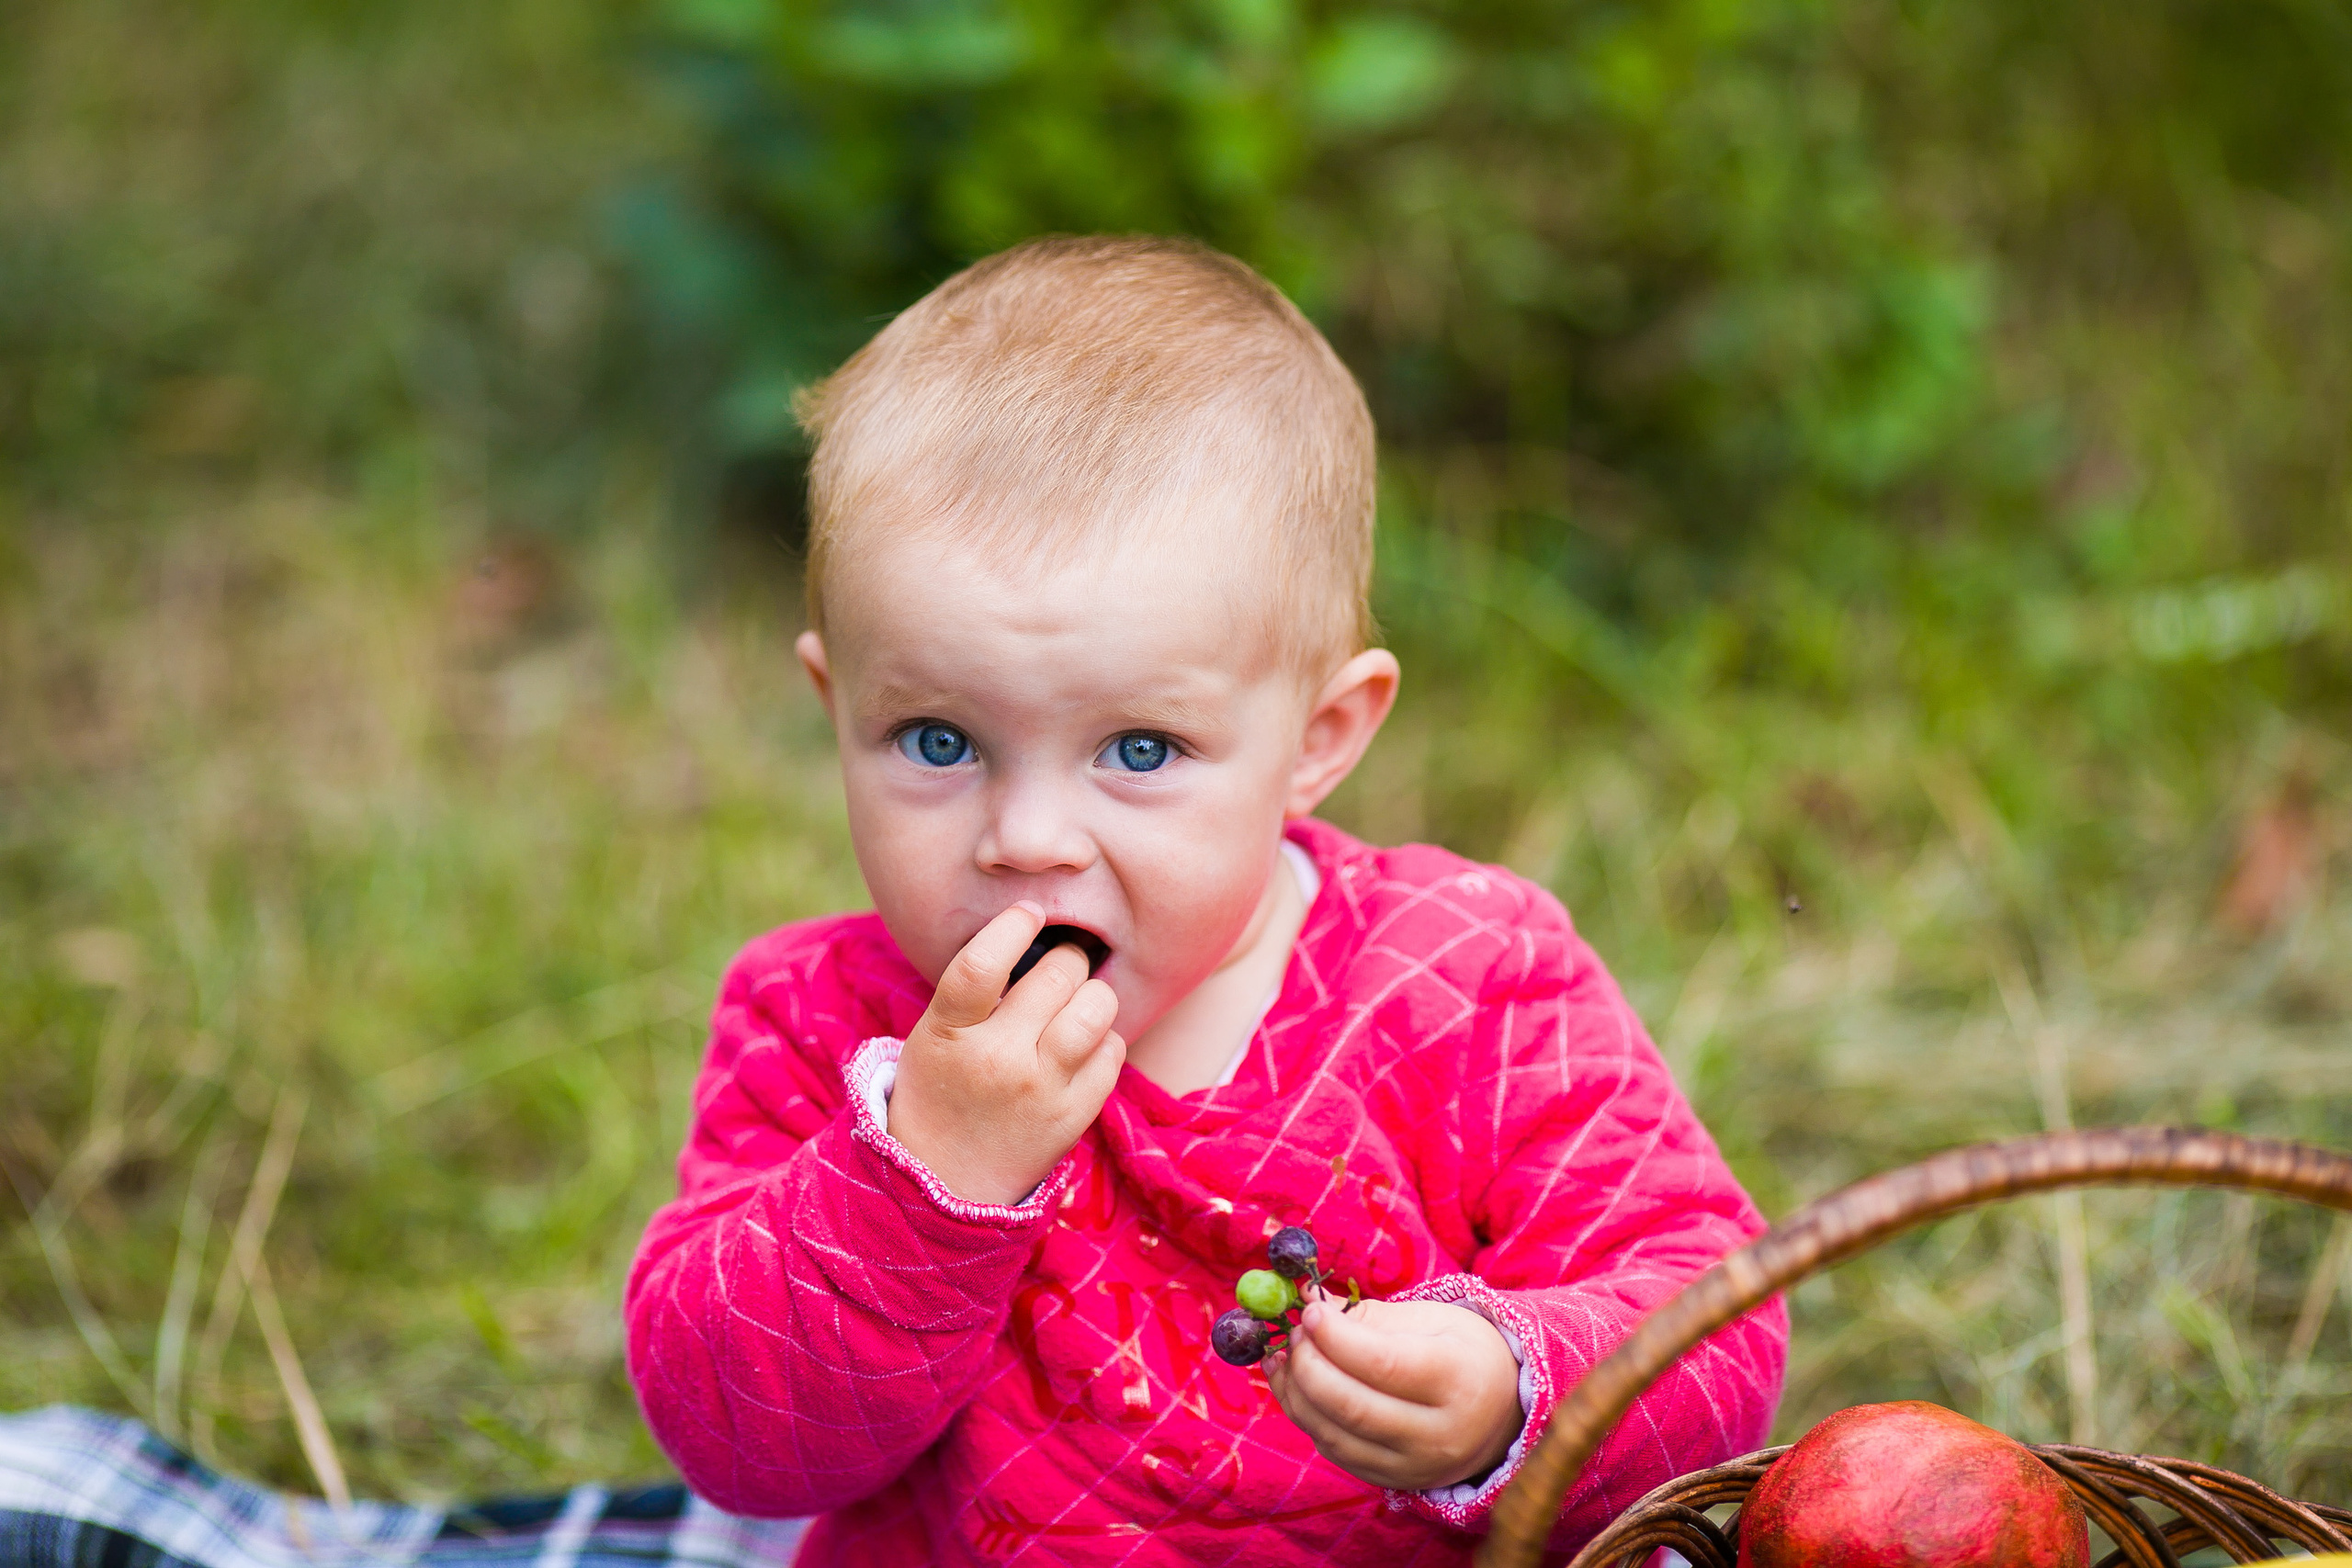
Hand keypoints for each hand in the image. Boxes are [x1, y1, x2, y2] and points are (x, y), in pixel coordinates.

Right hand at [887, 902, 1125, 1204]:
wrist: (944, 1181)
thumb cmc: (941, 1091)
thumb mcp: (934, 1036)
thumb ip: (976, 991)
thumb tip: (1033, 933)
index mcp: (949, 1033)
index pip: (983, 963)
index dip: (1012, 926)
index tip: (1030, 911)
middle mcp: (997, 1060)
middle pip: (1057, 975)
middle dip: (1066, 958)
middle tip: (1060, 965)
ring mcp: (1040, 1090)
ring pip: (1096, 1008)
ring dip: (1093, 993)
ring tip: (1077, 1001)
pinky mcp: (1074, 1116)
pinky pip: (1113, 1051)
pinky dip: (1104, 1038)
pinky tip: (1082, 1045)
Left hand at [1266, 1295, 1523, 1490]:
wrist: (1501, 1414)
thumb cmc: (1462, 1353)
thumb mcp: (1431, 1320)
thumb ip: (1367, 1314)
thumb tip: (1307, 1300)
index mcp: (1458, 1380)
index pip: (1382, 1363)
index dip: (1335, 1338)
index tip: (1310, 1313)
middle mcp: (1440, 1433)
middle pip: (1353, 1407)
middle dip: (1309, 1366)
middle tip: (1295, 1334)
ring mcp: (1416, 1466)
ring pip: (1335, 1436)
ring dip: (1297, 1393)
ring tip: (1287, 1356)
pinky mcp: (1394, 1482)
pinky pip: (1336, 1452)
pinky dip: (1306, 1417)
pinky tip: (1295, 1384)